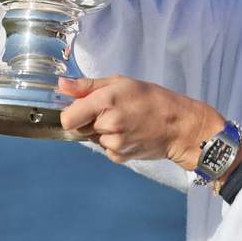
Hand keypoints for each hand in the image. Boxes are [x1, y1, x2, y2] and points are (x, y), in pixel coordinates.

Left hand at [57, 75, 223, 167]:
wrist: (180, 126)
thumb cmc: (154, 99)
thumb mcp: (122, 82)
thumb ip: (88, 86)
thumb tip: (61, 85)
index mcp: (105, 102)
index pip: (66, 118)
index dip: (72, 113)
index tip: (83, 107)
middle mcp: (107, 125)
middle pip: (78, 127)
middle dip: (89, 119)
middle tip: (113, 111)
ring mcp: (113, 144)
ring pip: (92, 138)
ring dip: (102, 131)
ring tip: (125, 121)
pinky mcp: (119, 157)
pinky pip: (104, 148)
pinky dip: (112, 142)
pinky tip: (129, 133)